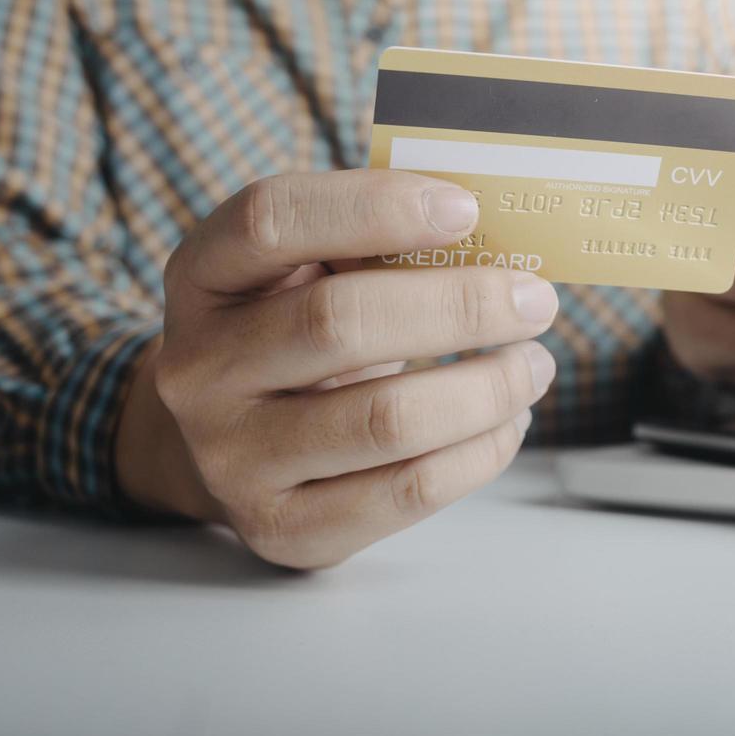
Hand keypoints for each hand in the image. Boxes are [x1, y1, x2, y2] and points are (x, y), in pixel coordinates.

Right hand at [115, 171, 558, 568]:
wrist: (231, 441)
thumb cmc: (297, 330)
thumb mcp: (309, 268)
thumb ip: (377, 239)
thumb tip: (495, 237)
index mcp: (202, 275)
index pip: (271, 219)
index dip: (373, 206)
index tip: (466, 209)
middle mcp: (200, 369)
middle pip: (339, 323)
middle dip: (461, 306)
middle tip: (534, 300)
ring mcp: (232, 458)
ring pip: (386, 420)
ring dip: (488, 388)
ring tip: (534, 364)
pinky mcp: (283, 528)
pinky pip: (407, 490)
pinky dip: (481, 452)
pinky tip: (508, 421)